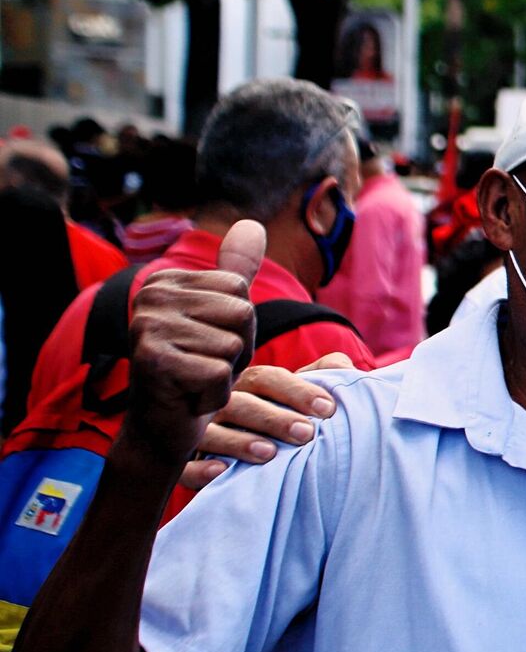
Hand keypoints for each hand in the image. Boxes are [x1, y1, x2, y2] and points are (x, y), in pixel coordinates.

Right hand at [122, 222, 263, 465]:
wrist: (164, 426)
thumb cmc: (198, 368)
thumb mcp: (220, 315)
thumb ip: (235, 270)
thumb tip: (253, 224)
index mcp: (165, 280)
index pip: (239, 291)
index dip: (239, 327)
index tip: (210, 343)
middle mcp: (150, 296)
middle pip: (241, 314)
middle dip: (237, 349)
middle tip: (204, 365)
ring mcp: (147, 328)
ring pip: (232, 345)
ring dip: (226, 373)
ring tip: (195, 380)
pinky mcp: (153, 363)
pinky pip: (220, 375)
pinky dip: (214, 395)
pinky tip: (190, 397)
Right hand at [181, 355, 347, 489]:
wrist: (241, 462)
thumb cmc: (277, 422)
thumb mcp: (298, 400)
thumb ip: (321, 378)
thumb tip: (344, 364)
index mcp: (249, 386)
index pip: (268, 379)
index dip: (297, 391)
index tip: (328, 409)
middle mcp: (220, 404)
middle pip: (241, 404)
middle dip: (274, 418)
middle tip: (306, 433)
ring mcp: (197, 433)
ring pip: (210, 433)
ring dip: (239, 442)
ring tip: (269, 453)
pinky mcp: (183, 464)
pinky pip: (184, 466)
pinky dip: (200, 468)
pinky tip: (221, 471)